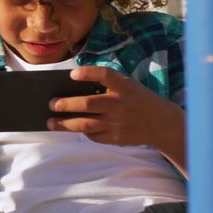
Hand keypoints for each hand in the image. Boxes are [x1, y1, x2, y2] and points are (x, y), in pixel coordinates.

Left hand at [47, 66, 183, 150]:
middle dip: (67, 104)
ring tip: (50, 122)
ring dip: (65, 124)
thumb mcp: (127, 86)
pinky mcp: (115, 138)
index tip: (73, 74)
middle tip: (51, 103)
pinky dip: (81, 131)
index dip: (89, 73)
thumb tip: (72, 87)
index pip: (106, 75)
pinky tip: (71, 127)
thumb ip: (106, 85)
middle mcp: (120, 104)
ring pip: (86, 125)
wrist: (161, 123)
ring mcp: (117, 123)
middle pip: (89, 104)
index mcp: (124, 86)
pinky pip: (93, 136)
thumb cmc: (136, 99)